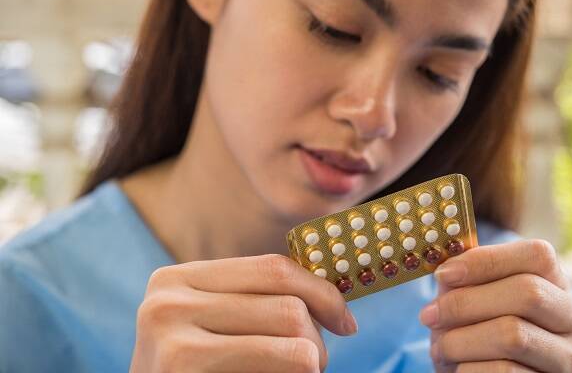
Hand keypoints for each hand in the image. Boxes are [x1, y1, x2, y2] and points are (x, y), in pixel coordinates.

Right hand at [129, 254, 357, 372]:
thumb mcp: (209, 326)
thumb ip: (252, 302)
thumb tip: (329, 297)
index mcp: (177, 278)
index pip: (273, 268)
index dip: (320, 291)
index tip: (344, 320)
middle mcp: (168, 301)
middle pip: (287, 305)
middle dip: (318, 337)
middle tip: (318, 362)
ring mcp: (172, 337)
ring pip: (294, 340)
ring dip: (312, 362)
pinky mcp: (183, 368)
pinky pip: (282, 363)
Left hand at [419, 239, 571, 372]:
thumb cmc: (474, 329)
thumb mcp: (470, 297)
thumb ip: (464, 277)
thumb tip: (447, 269)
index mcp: (556, 283)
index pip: (535, 255)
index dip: (486, 261)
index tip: (443, 275)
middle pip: (527, 292)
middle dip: (466, 303)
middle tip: (429, 315)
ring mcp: (568, 357)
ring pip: (514, 336)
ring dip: (461, 341)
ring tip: (441, 347)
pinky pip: (504, 372)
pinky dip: (468, 368)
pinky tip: (459, 367)